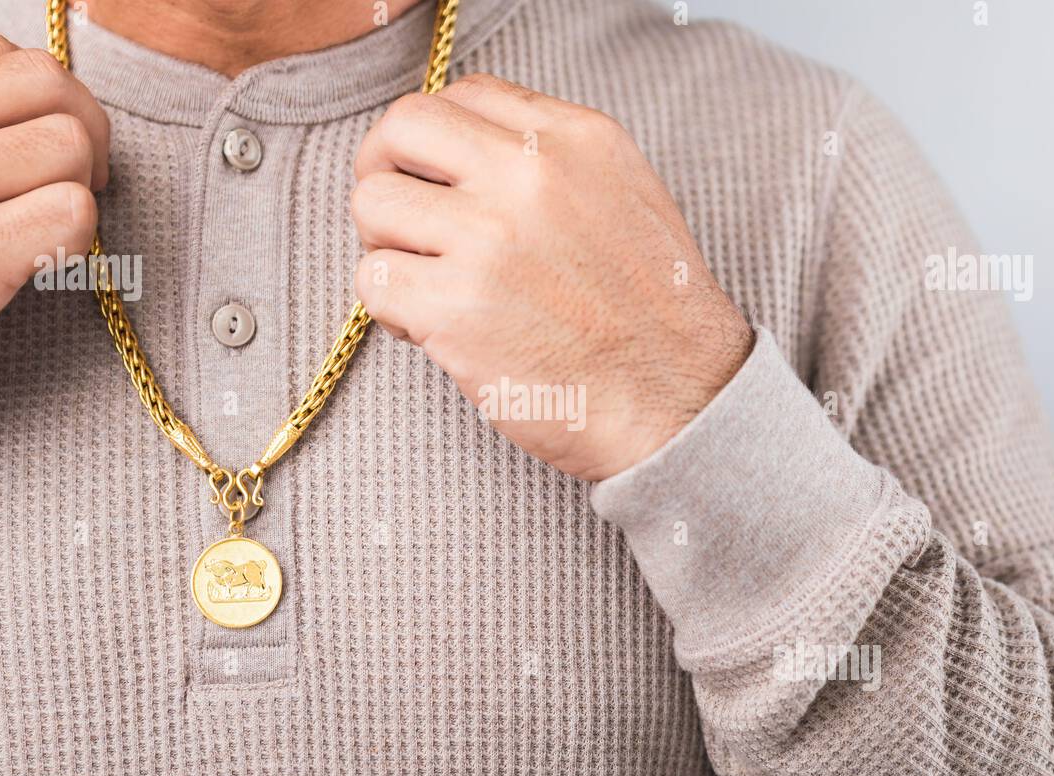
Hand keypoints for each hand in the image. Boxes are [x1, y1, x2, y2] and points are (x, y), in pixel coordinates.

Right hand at [0, 32, 108, 409]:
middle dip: (85, 129)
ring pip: (68, 145)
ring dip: (80, 185)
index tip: (43, 135)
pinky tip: (47, 256)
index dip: (44, 96)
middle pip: (48, 85)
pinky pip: (71, 213)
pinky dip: (80, 236)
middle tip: (80, 176)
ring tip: (51, 220)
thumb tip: (12, 117)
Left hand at [352, 73, 752, 481]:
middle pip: (401, 126)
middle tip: (400, 222)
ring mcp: (489, 240)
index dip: (435, 142)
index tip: (440, 184)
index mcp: (575, 139)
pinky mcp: (455, 308)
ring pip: (373, 203)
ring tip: (426, 286)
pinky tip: (430, 331)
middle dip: (383, 170)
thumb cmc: (653, 315)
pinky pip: (372, 280)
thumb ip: (551, 161)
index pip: (464, 94)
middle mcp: (530, 176)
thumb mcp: (626, 197)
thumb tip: (464, 157)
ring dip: (386, 246)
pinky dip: (390, 310)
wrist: (681, 402)